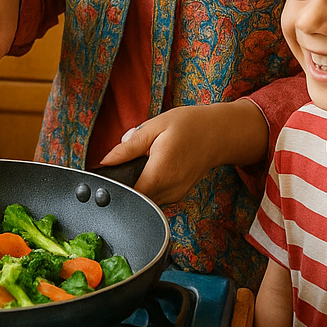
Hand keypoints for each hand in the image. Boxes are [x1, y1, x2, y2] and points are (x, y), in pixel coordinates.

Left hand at [97, 98, 268, 206]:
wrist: (220, 133)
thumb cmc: (189, 126)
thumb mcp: (155, 127)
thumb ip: (129, 146)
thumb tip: (106, 160)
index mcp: (159, 174)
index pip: (129, 195)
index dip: (115, 188)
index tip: (107, 178)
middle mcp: (168, 191)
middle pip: (136, 200)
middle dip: (126, 185)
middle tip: (121, 166)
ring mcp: (176, 195)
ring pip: (146, 199)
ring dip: (138, 186)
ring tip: (139, 166)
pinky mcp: (179, 195)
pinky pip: (157, 196)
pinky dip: (150, 186)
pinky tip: (151, 169)